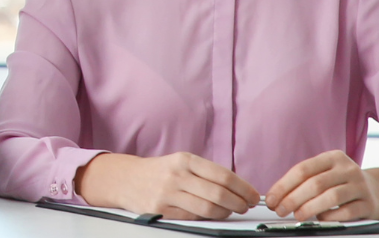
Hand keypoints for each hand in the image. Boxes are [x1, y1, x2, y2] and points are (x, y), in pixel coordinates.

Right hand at [78, 152, 259, 220]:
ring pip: (208, 209)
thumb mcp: (181, 162)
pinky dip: (207, 218)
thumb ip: (206, 173)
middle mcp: (176, 175)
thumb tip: (239, 188)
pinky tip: (211, 214)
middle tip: (245, 206)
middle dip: (238, 203)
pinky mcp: (160, 210)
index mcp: (185, 160)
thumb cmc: (160, 171)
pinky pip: (192, 218)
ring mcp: (167, 194)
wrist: (125, 179)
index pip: (223, 175)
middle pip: (218, 194)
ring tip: (230, 211)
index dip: (243, 188)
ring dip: (225, 213)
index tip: (253, 195)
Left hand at [264, 151, 377, 221]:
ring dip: (309, 208)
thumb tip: (276, 198)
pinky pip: (347, 211)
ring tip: (297, 215)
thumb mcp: (326, 174)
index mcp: (333, 157)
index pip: (302, 169)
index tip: (271, 199)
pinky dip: (330, 216)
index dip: (283, 185)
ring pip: (331, 196)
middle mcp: (348, 169)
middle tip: (281, 210)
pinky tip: (321, 218)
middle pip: (315, 183)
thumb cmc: (343, 183)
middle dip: (293, 198)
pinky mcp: (368, 204)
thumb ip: (304, 182)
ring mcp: (360, 186)